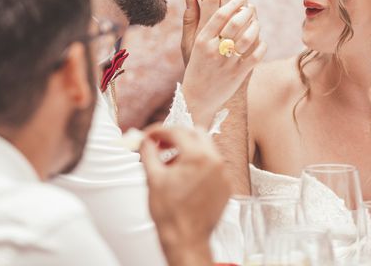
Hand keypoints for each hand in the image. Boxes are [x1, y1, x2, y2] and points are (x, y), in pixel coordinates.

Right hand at [140, 125, 229, 264]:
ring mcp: (223, 173)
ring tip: (169, 164)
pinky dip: (198, 165)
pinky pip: (212, 166)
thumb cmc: (170, 213)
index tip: (149, 136)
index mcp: (197, 157)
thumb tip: (145, 140)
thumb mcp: (153, 178)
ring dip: (187, 150)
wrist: (186, 240)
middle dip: (177, 136)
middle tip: (160, 145)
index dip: (159, 131)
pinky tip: (183, 177)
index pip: (177, 132)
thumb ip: (149, 153)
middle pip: (196, 134)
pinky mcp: (225, 185)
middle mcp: (215, 161)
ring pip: (206, 149)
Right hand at [181, 0, 266, 126]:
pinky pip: (256, 55)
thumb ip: (191, 19)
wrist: (198, 98)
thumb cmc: (195, 66)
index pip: (219, 14)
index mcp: (201, 40)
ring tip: (256, 23)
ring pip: (247, 38)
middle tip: (250, 8)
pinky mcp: (238, 74)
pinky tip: (260, 41)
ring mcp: (227, 62)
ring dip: (255, 26)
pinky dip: (261, 45)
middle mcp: (214, 50)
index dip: (233, 3)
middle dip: (246, 11)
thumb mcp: (189, 44)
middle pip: (235, 23)